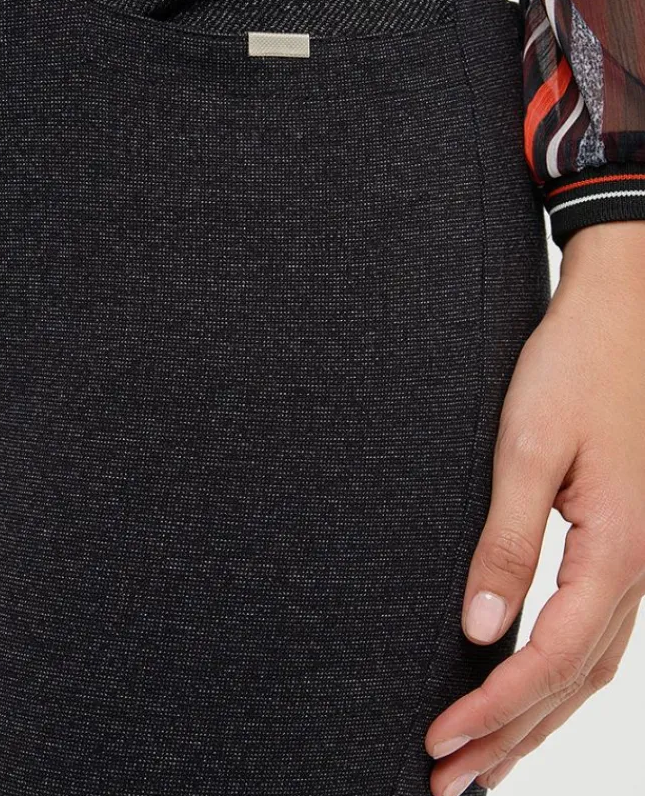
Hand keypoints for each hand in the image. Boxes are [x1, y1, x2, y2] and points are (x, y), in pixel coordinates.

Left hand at [424, 220, 644, 794]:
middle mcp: (634, 569)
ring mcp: (634, 559)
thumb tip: (478, 628)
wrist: (622, 314)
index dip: (493, 710)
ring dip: (535, 720)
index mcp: (615, 550)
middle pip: (572, 682)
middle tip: (446, 784)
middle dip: (509, 739)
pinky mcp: (621, 542)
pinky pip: (593, 634)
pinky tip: (530, 690)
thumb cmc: (575, 368)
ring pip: (588, 667)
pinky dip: (558, 679)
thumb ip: (506, 540)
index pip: (550, 659)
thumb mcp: (527, 448)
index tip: (437, 743)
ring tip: (482, 763)